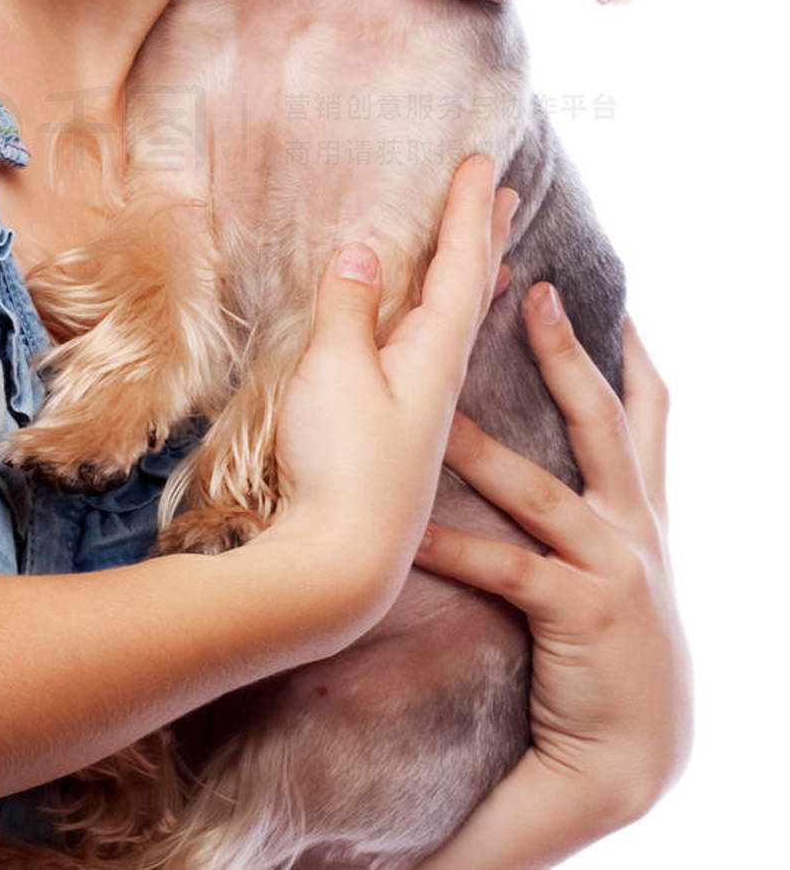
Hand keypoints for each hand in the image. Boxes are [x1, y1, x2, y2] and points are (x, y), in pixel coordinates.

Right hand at [256, 154, 519, 627]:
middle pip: (475, 289)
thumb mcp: (334, 372)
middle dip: (488, 235)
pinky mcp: (405, 434)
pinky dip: (448, 327)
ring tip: (494, 251)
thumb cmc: (341, 466)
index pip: (461, 263)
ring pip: (460, 324)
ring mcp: (425, 407)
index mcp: (435, 351)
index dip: (469, 209)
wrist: (340, 567)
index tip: (485, 162)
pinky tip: (438, 337)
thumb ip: (349, 309)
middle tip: (508, 190)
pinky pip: (438, 357)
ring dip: (476, 278)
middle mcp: (442, 374)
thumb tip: (364, 251)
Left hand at [412, 286, 692, 869]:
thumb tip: (549, 474)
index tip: (604, 297)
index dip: (629, 352)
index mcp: (641, 512)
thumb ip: (590, 515)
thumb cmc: (611, 662)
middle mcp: (636, 527)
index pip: (644, 413)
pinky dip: (457, 544)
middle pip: (604, 420)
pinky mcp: (582, 613)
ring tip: (438, 411)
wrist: (631, 764)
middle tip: (534, 293)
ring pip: (541, 489)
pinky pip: (509, 568)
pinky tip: (413, 531)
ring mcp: (614, 567)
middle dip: (569, 354)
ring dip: (484, 449)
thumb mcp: (621, 573)